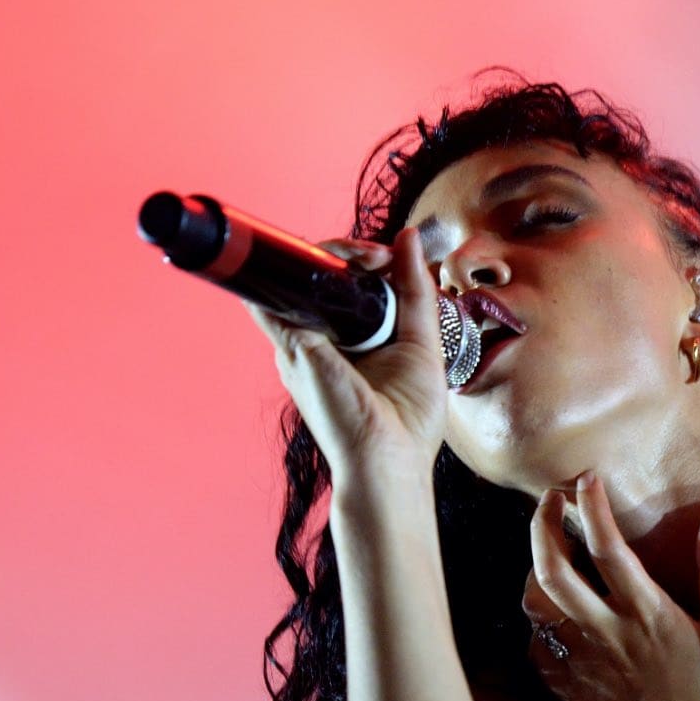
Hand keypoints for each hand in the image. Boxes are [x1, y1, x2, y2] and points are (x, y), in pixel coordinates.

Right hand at [249, 227, 448, 493]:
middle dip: (350, 253)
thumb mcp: (421, 344)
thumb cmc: (407, 422)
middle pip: (327, 280)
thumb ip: (415, 292)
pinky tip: (308, 253)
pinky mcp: (294, 349)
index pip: (353, 287)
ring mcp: (304, 345)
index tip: (391, 257)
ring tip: (358, 252)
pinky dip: (291, 268)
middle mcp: (324, 343)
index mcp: (354, 344)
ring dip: (330, 255)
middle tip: (375, 254)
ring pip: (305, 281)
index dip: (368, 262)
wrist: (387, 462)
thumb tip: (408, 238)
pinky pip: (277, 298)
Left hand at [523, 472, 699, 700]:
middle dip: (542, 525)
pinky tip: (556, 613)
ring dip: (535, 572)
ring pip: (534, 606)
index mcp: (648, 614)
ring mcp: (582, 665)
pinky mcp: (568, 691)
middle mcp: (607, 635)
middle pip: (551, 569)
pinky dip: (539, 621)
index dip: (591, 505)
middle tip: (548, 501)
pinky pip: (537, 646)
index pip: (608, 545)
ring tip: (550, 557)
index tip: (585, 479)